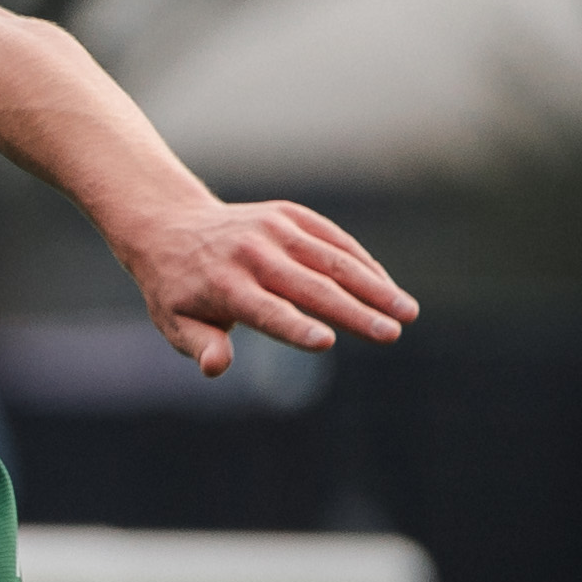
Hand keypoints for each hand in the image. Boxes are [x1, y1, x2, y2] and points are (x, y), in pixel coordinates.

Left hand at [109, 188, 417, 378]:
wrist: (173, 227)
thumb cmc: (179, 290)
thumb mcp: (175, 323)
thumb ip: (200, 345)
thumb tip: (216, 367)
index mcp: (225, 285)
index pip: (266, 310)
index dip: (295, 327)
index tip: (328, 342)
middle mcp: (253, 253)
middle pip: (310, 286)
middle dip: (354, 311)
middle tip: (392, 334)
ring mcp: (274, 229)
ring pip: (332, 259)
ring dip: (373, 285)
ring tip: (408, 312)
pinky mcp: (290, 215)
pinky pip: (333, 239)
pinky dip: (362, 263)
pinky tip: (387, 288)